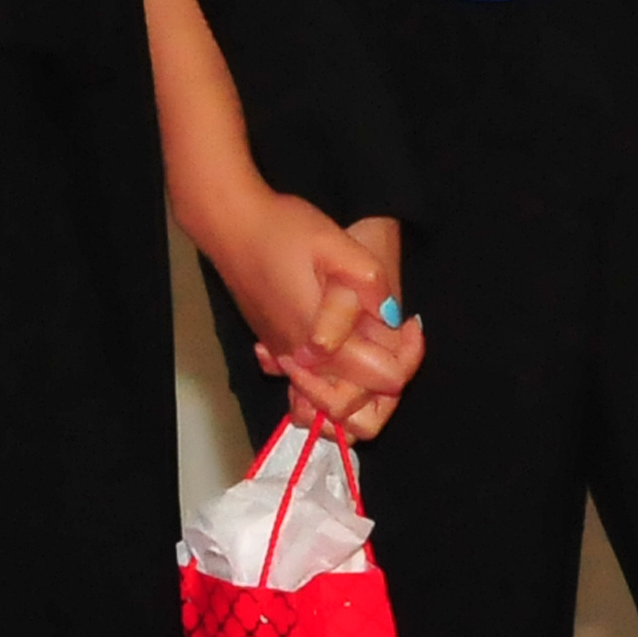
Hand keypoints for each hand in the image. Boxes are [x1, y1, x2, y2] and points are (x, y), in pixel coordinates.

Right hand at [213, 194, 419, 435]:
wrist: (228, 225)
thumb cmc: (280, 230)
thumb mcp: (332, 242)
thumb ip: (367, 280)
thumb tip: (392, 315)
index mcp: (322, 342)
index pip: (384, 382)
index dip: (409, 356)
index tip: (409, 322)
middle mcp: (302, 362)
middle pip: (355, 413)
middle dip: (384, 387)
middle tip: (391, 341)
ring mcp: (283, 360)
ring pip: (325, 410)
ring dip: (354, 392)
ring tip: (368, 348)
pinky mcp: (273, 350)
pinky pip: (304, 391)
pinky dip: (327, 385)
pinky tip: (336, 346)